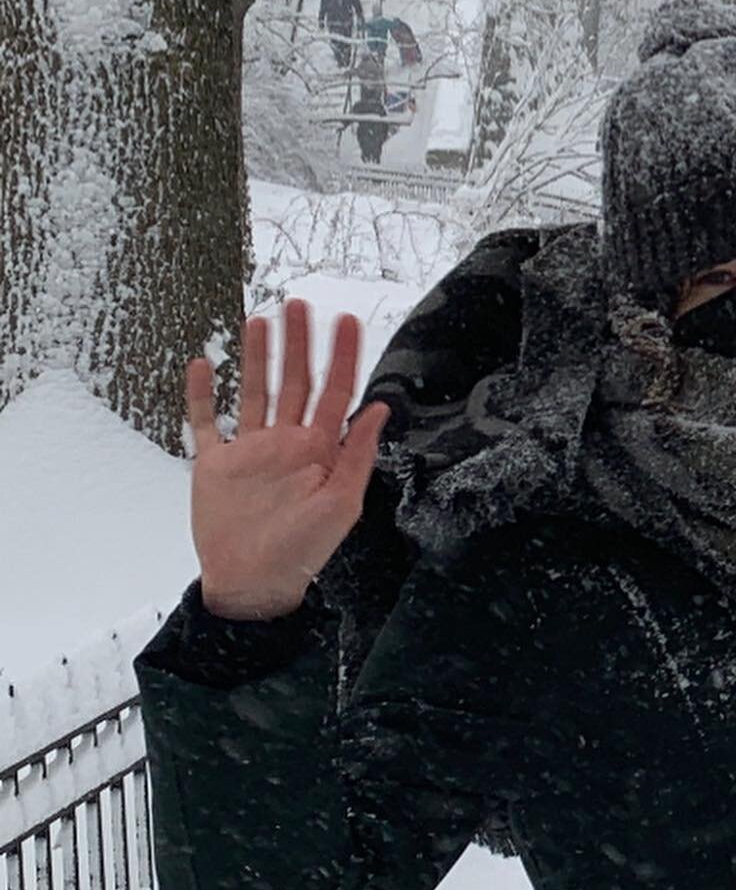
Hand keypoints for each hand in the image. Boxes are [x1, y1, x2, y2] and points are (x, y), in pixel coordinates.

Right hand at [186, 301, 389, 621]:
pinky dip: (201, 395)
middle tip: (298, 304)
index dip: (343, 356)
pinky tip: (201, 363)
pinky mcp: (215, 464)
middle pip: (295, 381)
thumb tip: (380, 408)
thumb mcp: (341, 506)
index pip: (335, 391)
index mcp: (319, 450)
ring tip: (259, 320)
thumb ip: (357, 455)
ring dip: (256, 357)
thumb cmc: (302, 552)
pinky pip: (206, 422)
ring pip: (255, 391)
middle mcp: (286, 442)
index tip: (347, 320)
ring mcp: (250, 450)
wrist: (251, 586)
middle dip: (298, 342)